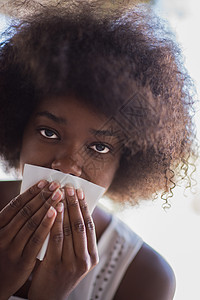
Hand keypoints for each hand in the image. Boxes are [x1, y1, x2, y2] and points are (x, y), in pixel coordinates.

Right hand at [0, 180, 62, 298]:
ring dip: (47, 207)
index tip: (44, 181)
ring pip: (32, 223)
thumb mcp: (5, 233)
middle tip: (56, 185)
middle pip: (26, 212)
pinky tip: (56, 215)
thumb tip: (36, 197)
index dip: (31, 192)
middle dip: (43, 196)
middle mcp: (3, 235)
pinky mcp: (22, 261)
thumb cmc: (5, 252)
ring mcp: (12, 249)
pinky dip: (47, 226)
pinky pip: (36, 240)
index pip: (16, 205)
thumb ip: (17, 219)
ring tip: (59, 196)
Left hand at [28, 186, 98, 299]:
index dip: (84, 207)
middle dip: (75, 204)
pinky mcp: (55, 266)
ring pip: (68, 230)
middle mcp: (85, 261)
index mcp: (92, 257)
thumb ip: (77, 238)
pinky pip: (55, 239)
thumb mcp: (74, 257)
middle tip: (70, 188)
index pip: (90, 226)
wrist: (49, 297)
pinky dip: (54, 221)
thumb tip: (75, 209)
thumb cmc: (61, 271)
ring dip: (64, 210)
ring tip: (60, 194)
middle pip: (80, 225)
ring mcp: (71, 264)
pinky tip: (51, 210)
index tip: (80, 191)